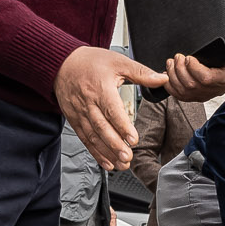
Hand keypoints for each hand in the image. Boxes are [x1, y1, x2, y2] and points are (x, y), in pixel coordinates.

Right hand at [55, 45, 165, 169]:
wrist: (62, 63)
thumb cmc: (90, 62)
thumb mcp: (118, 61)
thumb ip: (141, 72)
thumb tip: (162, 79)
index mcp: (100, 88)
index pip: (112, 110)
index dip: (122, 126)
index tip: (133, 139)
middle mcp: (88, 102)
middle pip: (101, 127)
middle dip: (115, 145)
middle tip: (127, 157)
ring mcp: (79, 113)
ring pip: (93, 136)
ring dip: (106, 152)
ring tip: (121, 164)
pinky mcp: (74, 119)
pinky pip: (85, 139)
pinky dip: (95, 152)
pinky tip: (107, 163)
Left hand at [165, 51, 224, 101]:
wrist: (220, 76)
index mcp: (224, 81)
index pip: (205, 78)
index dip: (194, 68)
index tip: (189, 57)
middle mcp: (212, 91)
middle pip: (190, 84)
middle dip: (180, 68)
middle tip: (177, 57)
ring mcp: (200, 96)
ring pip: (181, 89)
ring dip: (173, 74)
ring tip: (171, 62)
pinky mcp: (190, 98)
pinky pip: (176, 94)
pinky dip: (169, 84)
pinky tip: (168, 73)